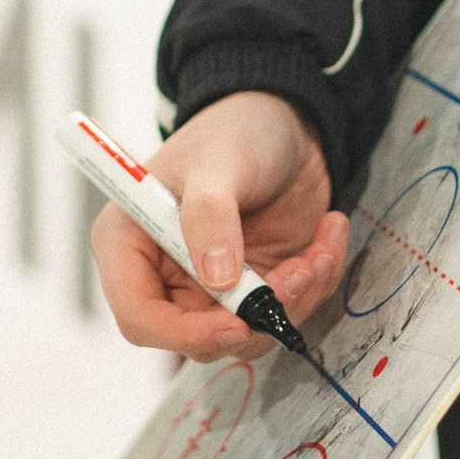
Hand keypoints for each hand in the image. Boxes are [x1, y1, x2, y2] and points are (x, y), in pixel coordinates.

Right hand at [91, 90, 349, 362]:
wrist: (282, 121)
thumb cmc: (233, 131)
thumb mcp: (217, 163)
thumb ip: (210, 216)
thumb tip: (217, 279)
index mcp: (131, 245)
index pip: (140, 317)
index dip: (184, 333)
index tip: (237, 321)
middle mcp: (167, 274)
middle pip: (200, 337)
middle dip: (256, 316)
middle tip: (300, 273)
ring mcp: (215, 285)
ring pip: (251, 332)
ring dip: (294, 300)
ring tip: (319, 250)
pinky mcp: (258, 286)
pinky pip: (288, 311)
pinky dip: (317, 282)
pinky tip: (329, 236)